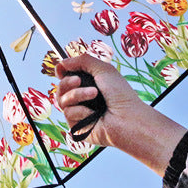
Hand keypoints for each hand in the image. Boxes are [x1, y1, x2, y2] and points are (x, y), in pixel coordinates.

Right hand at [56, 53, 186, 175]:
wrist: (127, 119)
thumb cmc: (120, 95)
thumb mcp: (103, 69)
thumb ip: (81, 61)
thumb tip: (61, 63)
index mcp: (88, 83)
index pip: (66, 75)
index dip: (61, 71)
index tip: (62, 70)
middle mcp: (82, 98)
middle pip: (60, 87)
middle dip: (67, 82)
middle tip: (79, 81)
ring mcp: (79, 112)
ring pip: (61, 100)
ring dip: (77, 95)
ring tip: (94, 95)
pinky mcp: (77, 126)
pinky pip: (68, 114)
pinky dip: (80, 111)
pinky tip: (93, 114)